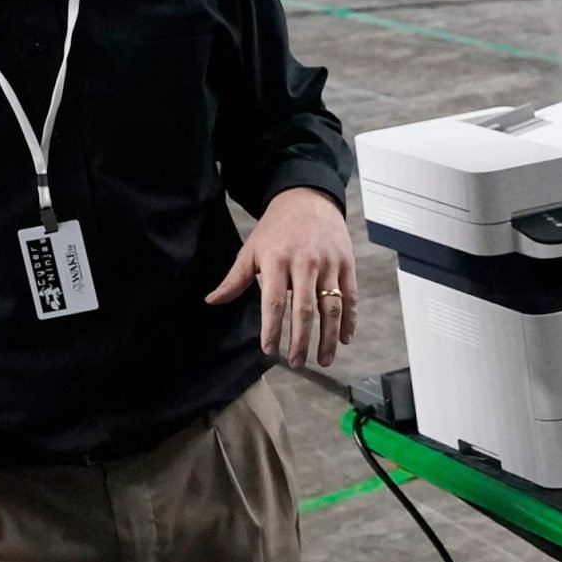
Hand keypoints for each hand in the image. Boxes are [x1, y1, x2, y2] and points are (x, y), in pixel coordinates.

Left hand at [206, 187, 357, 367]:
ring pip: (331, 307)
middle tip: (297, 363)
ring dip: (328, 337)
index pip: (274, 301)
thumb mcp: (252, 249)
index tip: (270, 350)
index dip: (272, 328)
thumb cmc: (276, 228)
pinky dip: (349, 320)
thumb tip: (211, 301)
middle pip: (304, 309)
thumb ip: (235, 279)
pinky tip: (345, 339)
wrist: (307, 199)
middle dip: (301, 340)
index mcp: (278, 260)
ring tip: (323, 360)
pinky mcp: (347, 264)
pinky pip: (350, 297)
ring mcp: (329, 264)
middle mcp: (305, 263)